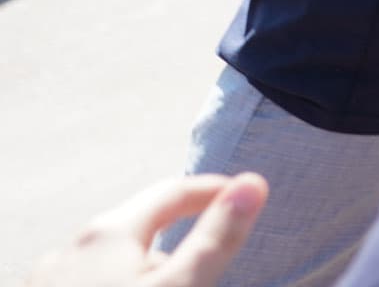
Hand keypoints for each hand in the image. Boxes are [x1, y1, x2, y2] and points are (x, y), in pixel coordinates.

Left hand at [30, 174, 267, 286]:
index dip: (213, 191)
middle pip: (138, 231)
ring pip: (110, 266)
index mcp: (108, 233)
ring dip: (145, 275)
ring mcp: (46, 283)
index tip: (244, 196)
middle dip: (178, 242)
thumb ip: (216, 239)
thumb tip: (252, 183)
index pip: (172, 192)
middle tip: (212, 262)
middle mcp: (69, 250)